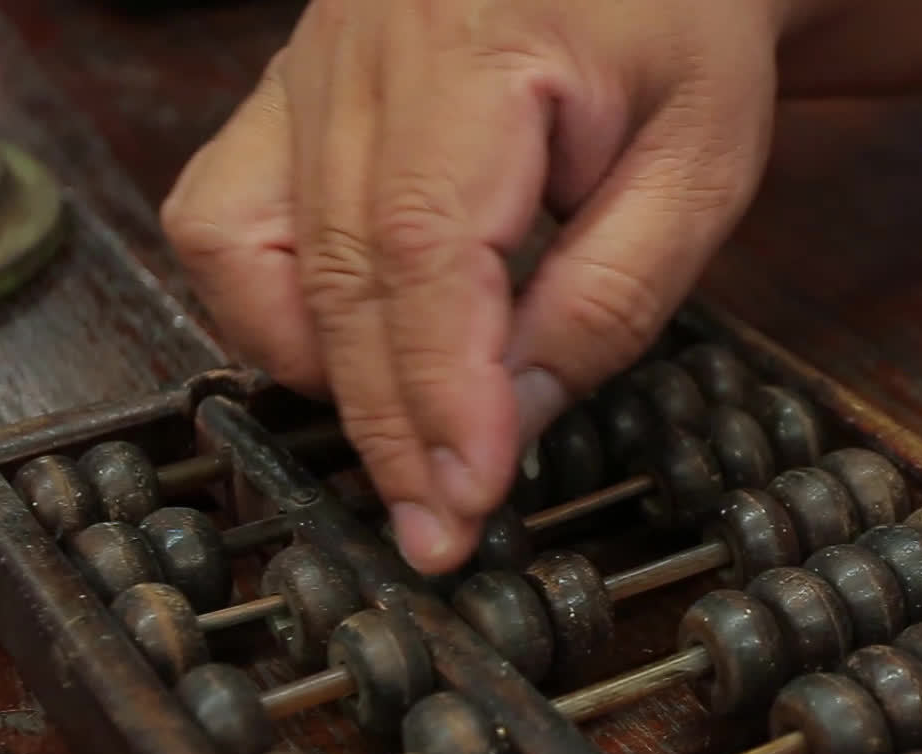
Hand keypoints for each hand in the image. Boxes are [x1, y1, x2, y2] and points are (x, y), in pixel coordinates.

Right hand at [162, 0, 788, 573]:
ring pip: (252, 251)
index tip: (470, 497)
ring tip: (404, 448)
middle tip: (435, 535)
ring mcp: (304, 68)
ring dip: (321, 376)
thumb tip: (509, 426)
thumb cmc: (681, 34)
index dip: (439, 388)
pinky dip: (264, 311)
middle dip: (388, 423)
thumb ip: (609, 298)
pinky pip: (221, 219)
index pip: (423, 245)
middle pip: (335, 268)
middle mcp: (357, 48)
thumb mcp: (700, 167)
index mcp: (472, 39)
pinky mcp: (283, 96)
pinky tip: (342, 358)